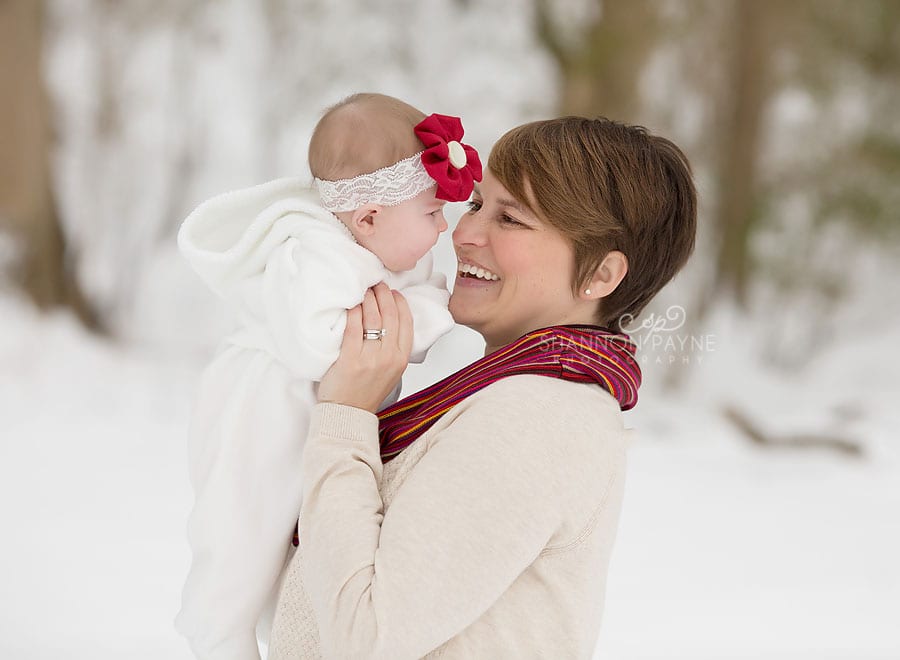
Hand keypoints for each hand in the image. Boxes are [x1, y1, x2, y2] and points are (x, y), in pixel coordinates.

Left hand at [317, 282, 412, 411]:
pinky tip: (351, 305)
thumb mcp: (392, 371)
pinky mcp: (350, 359)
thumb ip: (394, 348)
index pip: (406, 322)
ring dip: (368, 299)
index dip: (400, 303)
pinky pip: (353, 327)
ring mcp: (370, 358)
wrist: (349, 413)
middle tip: (375, 285)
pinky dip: (353, 313)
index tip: (393, 293)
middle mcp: (389, 357)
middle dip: (383, 295)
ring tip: (363, 291)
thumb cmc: (366, 391)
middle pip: (390, 316)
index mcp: (402, 359)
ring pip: (372, 318)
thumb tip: (389, 319)